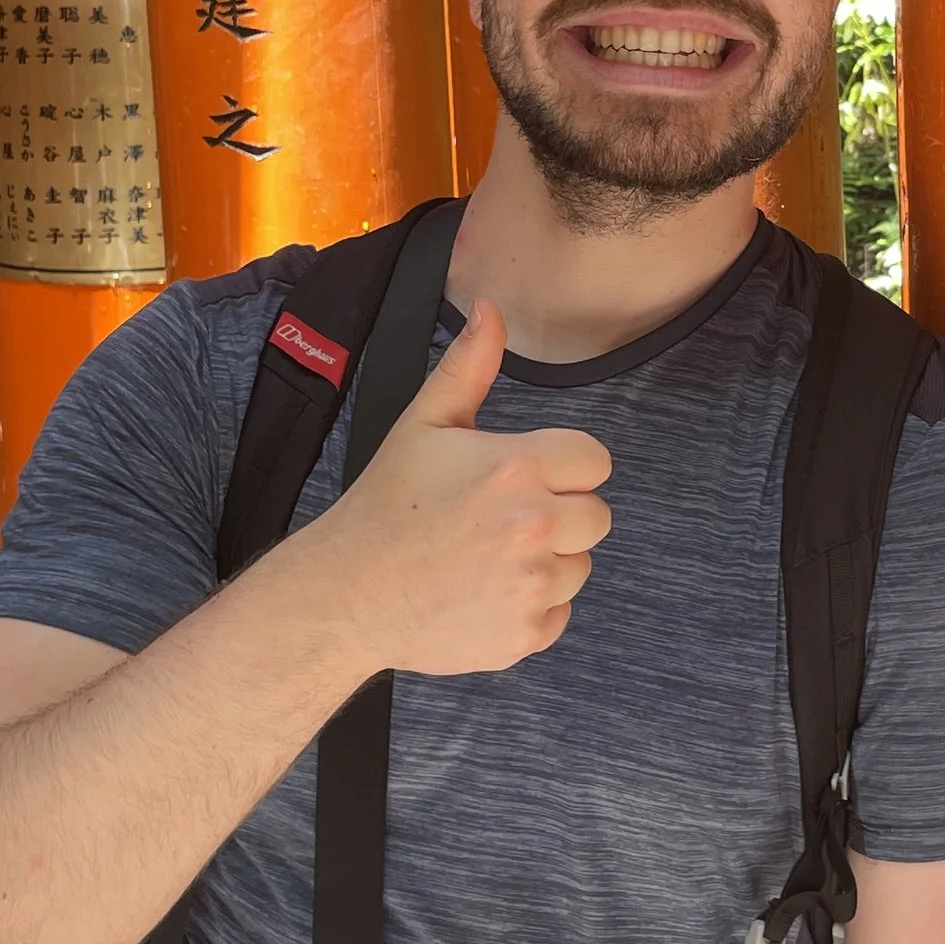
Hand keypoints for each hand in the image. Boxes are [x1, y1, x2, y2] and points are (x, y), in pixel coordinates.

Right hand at [276, 301, 611, 679]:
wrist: (347, 594)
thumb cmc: (387, 505)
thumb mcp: (424, 424)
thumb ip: (470, 366)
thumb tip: (490, 308)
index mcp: (517, 468)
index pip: (594, 460)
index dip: (562, 467)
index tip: (522, 477)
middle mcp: (534, 527)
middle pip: (597, 516)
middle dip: (560, 515)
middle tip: (500, 520)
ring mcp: (531, 586)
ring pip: (580, 566)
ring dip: (547, 563)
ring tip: (487, 557)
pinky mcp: (524, 635)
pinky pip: (558, 614)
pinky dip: (529, 609)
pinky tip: (483, 593)